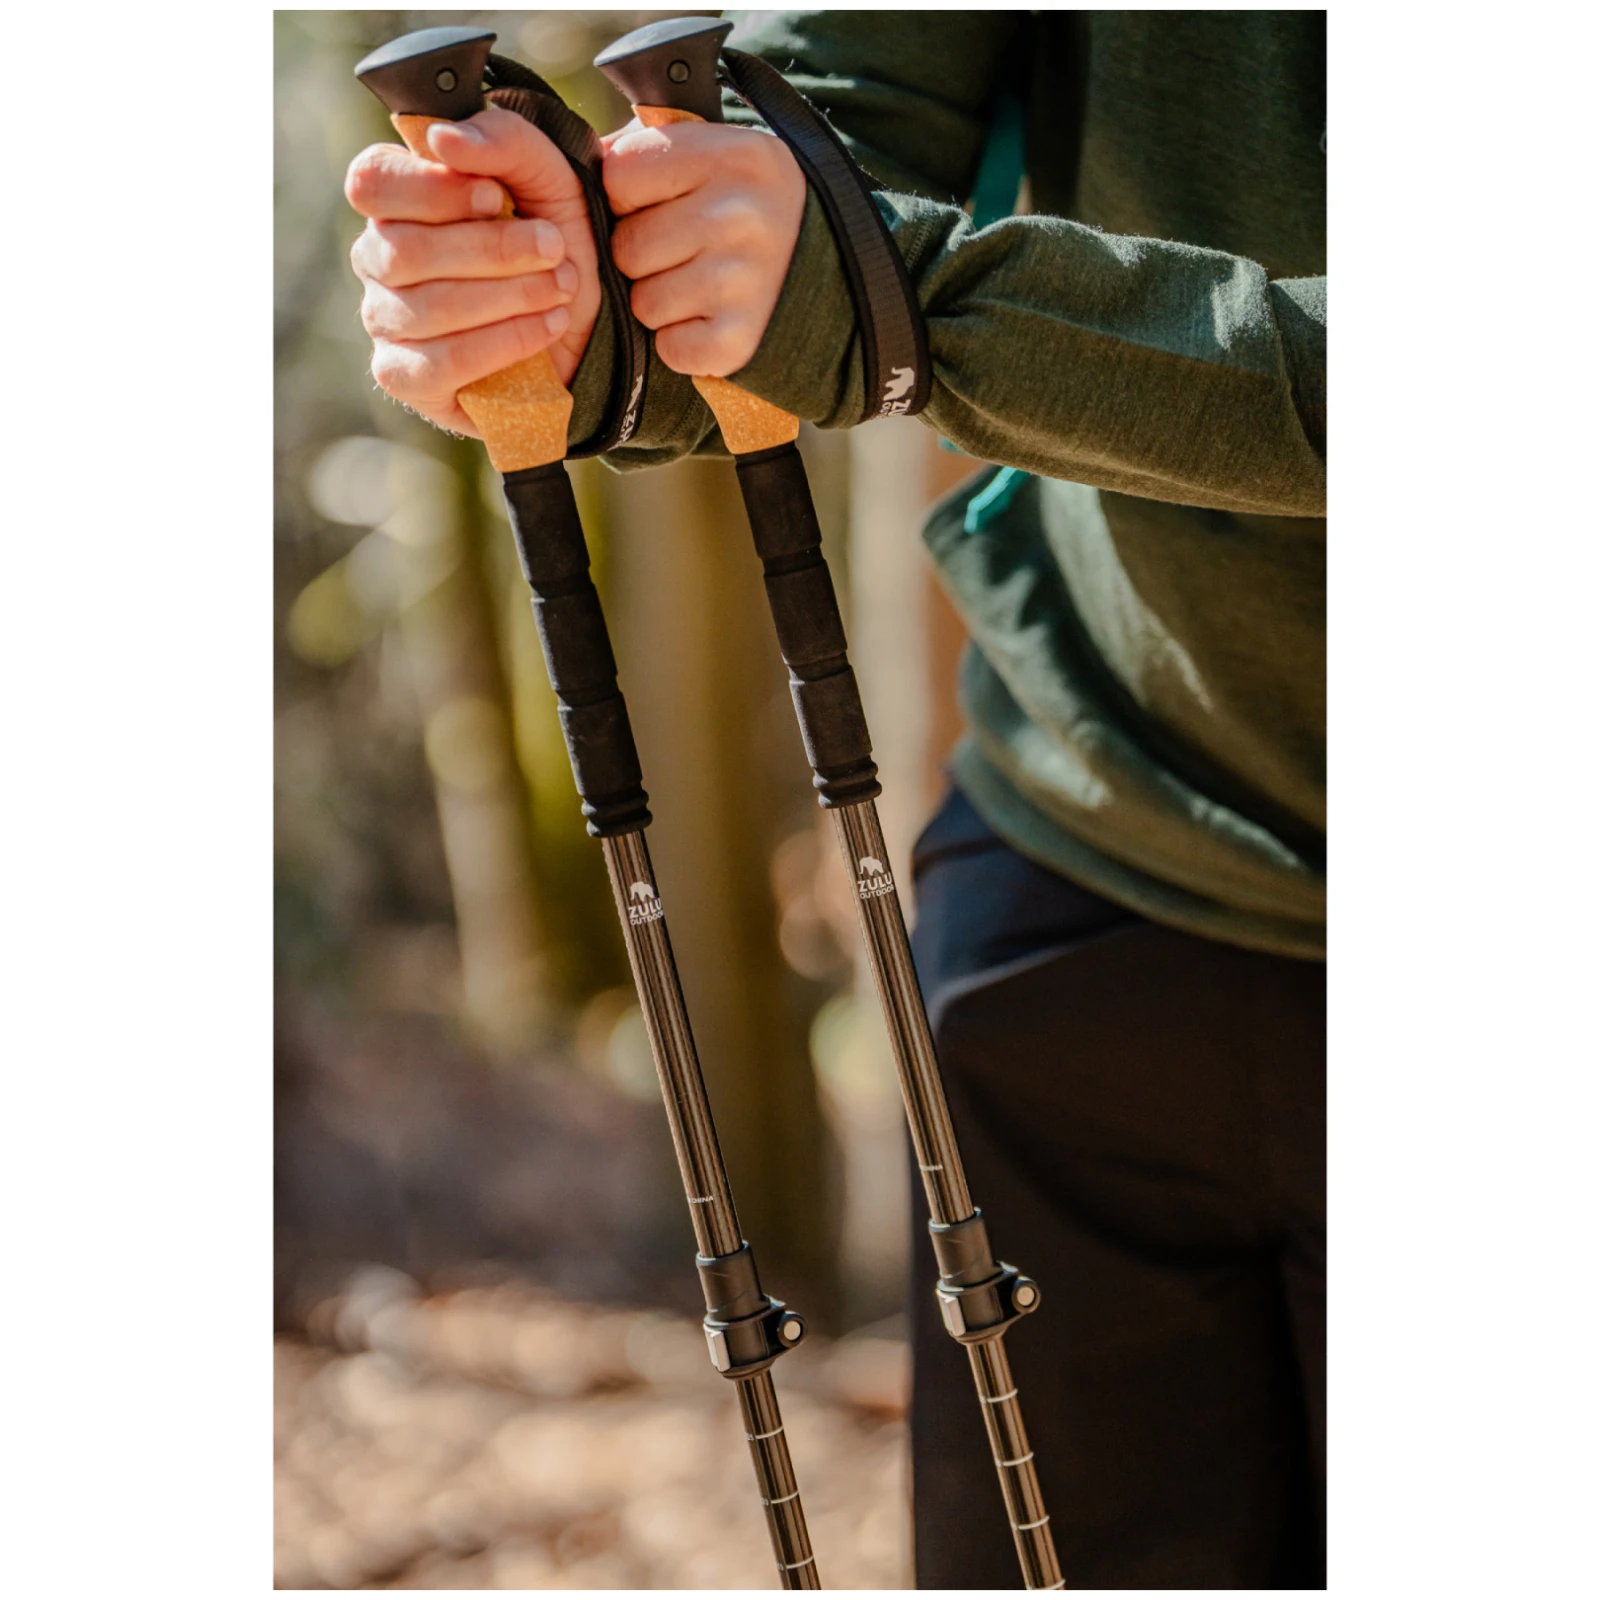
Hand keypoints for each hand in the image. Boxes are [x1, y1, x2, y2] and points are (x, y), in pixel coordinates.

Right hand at [345, 107, 602, 436]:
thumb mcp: (550, 180)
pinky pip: (441, 362)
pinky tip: (546, 328)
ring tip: (561, 289)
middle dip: (494, 249)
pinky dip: (504, 342)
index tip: (497, 197)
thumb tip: (440, 138)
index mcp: (396, 200)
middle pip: (404, 250)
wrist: (593, 331)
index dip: (434, 191)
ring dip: (509, 296)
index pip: (372, 182)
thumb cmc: (557, 248)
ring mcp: (385, 321)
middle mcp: (377, 257)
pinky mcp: (405, 378)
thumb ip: (504, 141)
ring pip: (426, 307)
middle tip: (555, 249)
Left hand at [603, 120, 805, 377]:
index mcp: (732, 154)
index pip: (619, 175)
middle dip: (644, 256)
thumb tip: (580, 162)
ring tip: (702, 288)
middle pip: (627, 246)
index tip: (657, 204)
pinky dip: (684, 343)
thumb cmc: (751, 211)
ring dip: (663, 302)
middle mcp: (740, 214)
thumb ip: (650, 148)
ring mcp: (742, 280)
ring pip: (643, 302)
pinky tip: (713, 321)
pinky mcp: (739, 339)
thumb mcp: (719, 156)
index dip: (626, 196)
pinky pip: (670, 347)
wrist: (836, 278)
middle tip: (686, 254)